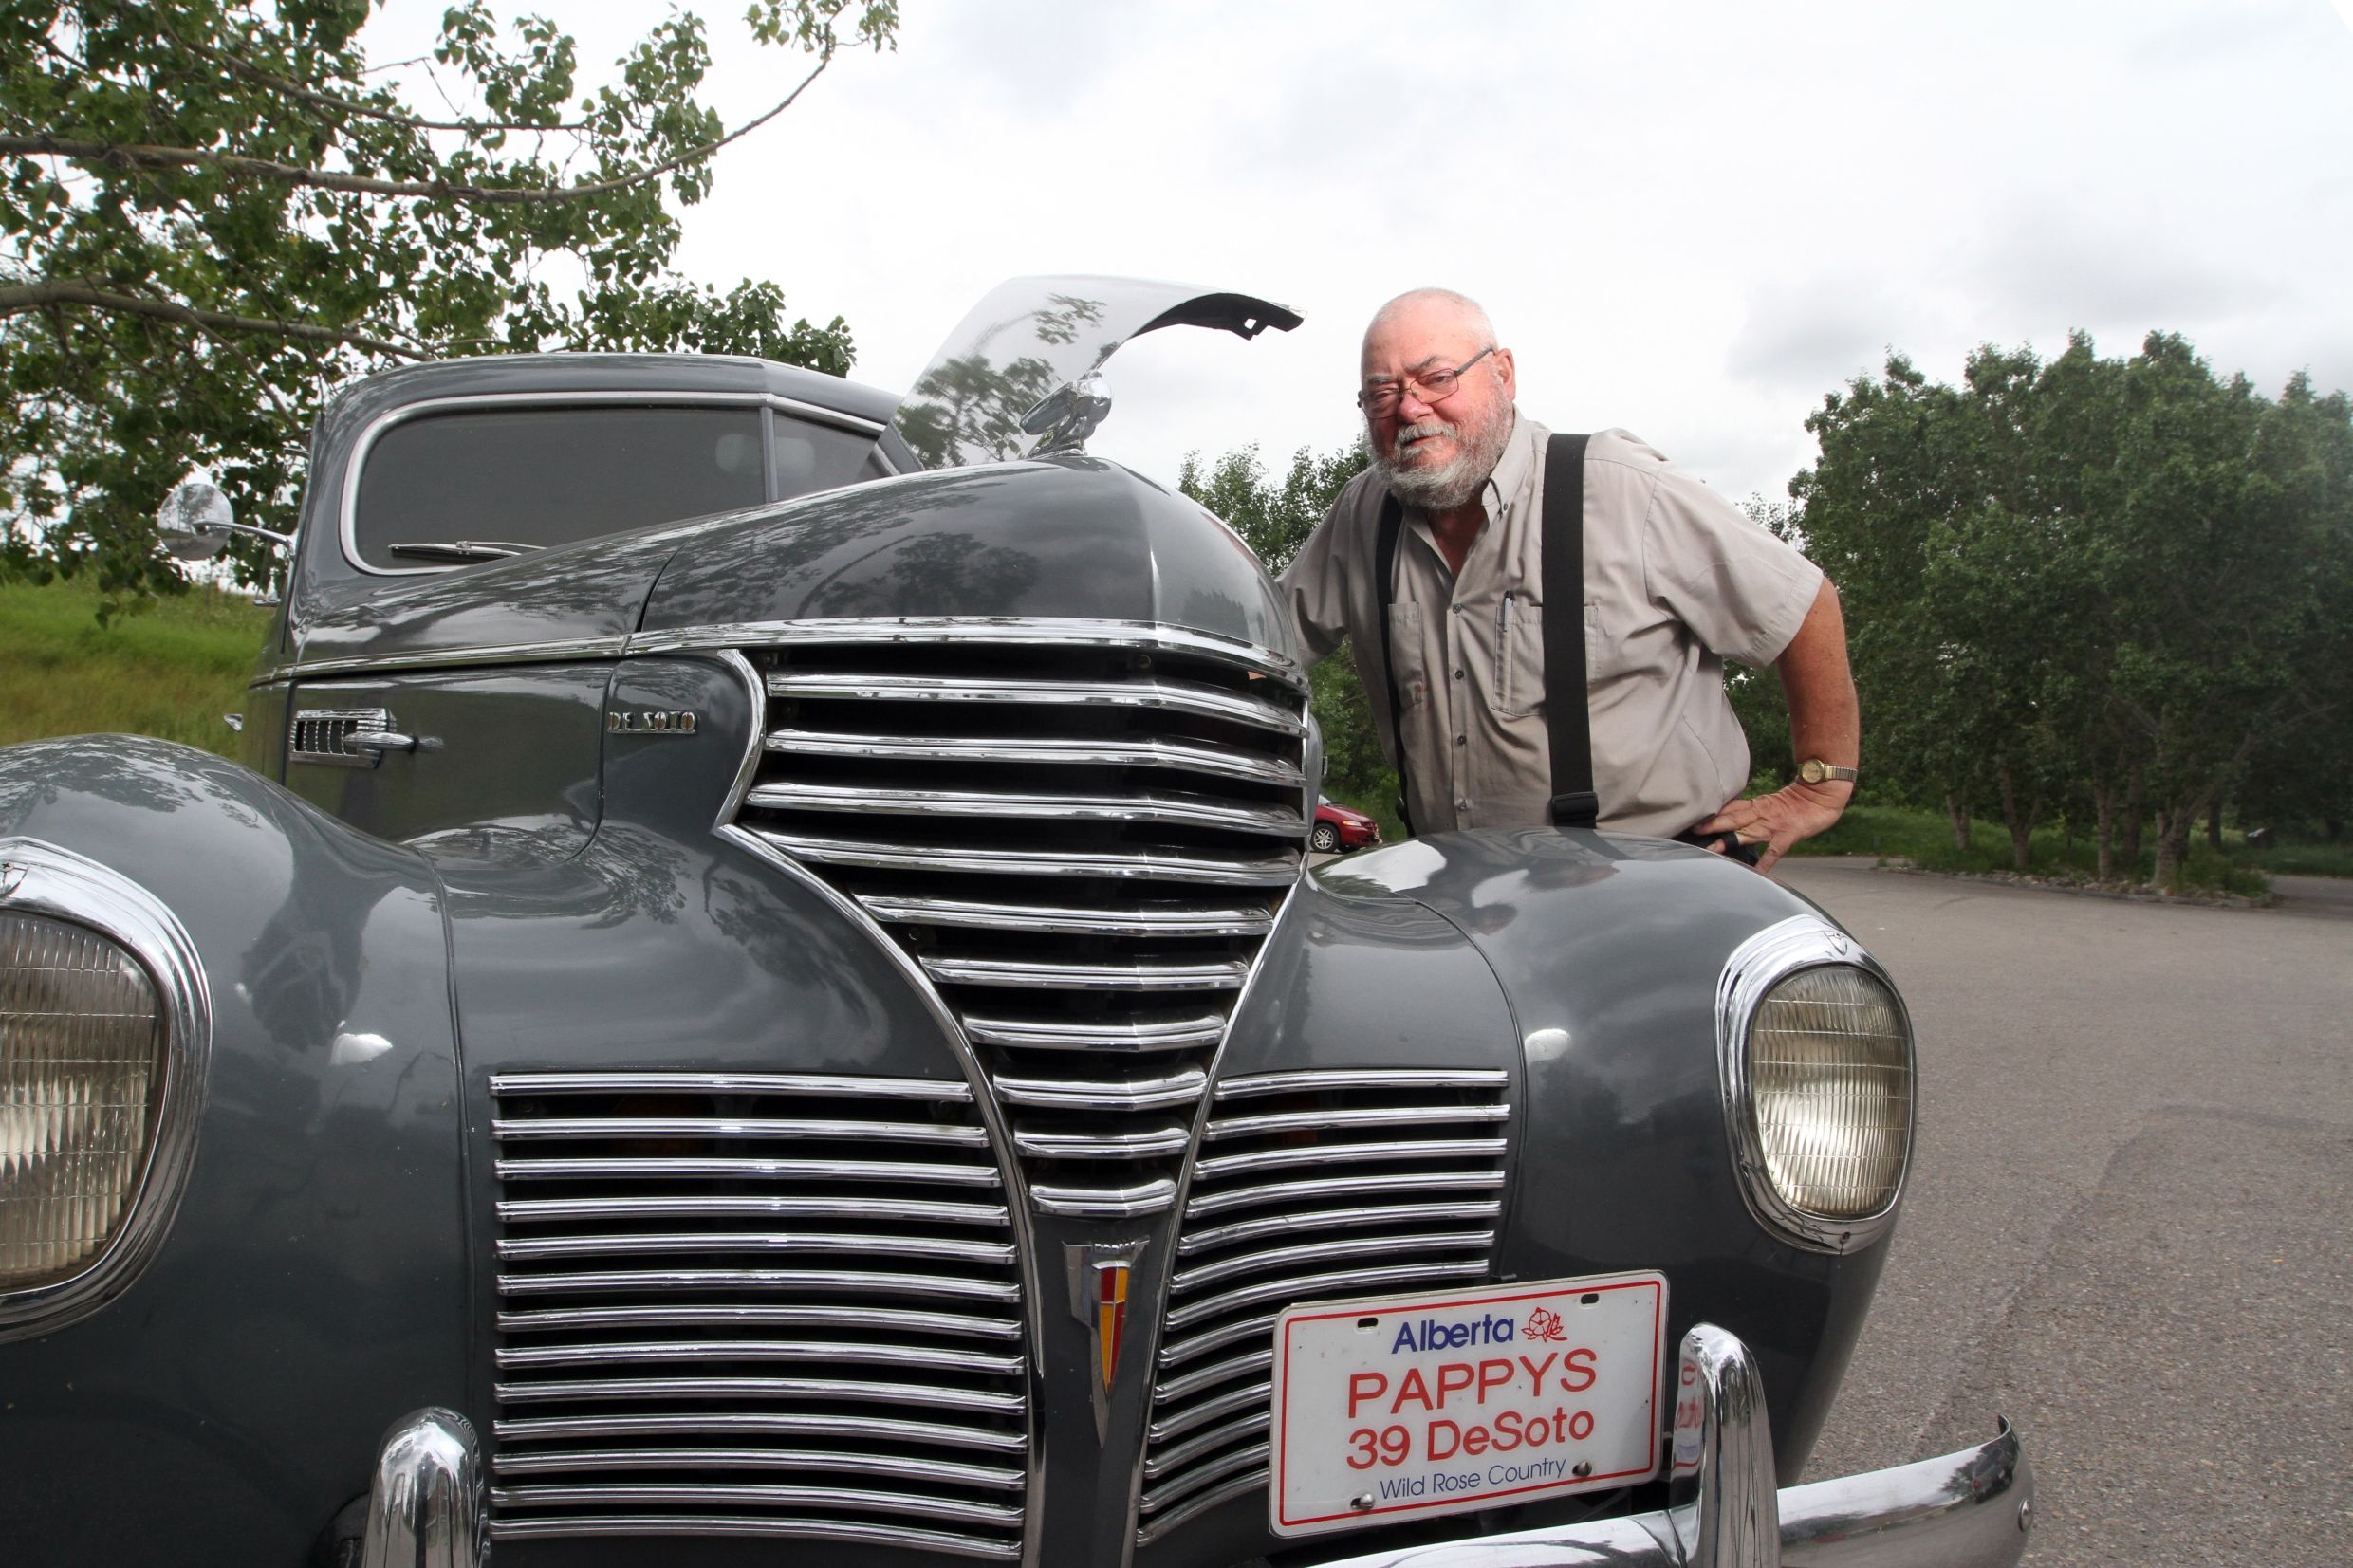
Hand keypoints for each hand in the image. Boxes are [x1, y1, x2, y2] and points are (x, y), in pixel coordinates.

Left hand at [1692, 780, 1851, 872]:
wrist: (1822, 793)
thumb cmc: (1797, 801)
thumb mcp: (1771, 803)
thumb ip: (1752, 811)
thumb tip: (1732, 818)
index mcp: (1756, 806)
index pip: (1729, 808)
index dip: (1711, 814)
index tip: (1691, 818)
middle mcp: (1761, 814)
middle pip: (1732, 819)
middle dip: (1712, 825)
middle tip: (1692, 831)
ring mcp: (1774, 825)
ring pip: (1746, 832)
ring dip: (1728, 841)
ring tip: (1711, 850)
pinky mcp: (1788, 835)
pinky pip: (1773, 851)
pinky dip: (1764, 863)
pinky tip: (1754, 873)